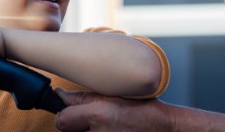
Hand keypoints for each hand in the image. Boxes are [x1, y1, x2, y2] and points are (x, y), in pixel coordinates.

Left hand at [55, 89, 174, 131]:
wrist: (164, 128)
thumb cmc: (142, 110)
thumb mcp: (113, 96)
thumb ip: (84, 98)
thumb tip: (60, 96)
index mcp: (98, 115)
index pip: (62, 121)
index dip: (65, 115)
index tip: (71, 113)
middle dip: (75, 125)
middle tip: (93, 121)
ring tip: (106, 127)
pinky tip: (111, 131)